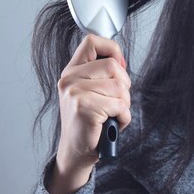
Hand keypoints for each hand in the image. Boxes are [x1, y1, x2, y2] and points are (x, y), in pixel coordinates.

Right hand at [48, 34, 130, 193]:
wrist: (76, 151)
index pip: (92, 41)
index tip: (119, 65)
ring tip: (111, 115)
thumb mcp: (89, 91)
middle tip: (115, 102)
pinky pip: (120, 105)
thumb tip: (121, 61)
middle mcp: (69, 79)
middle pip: (113, 65)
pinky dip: (123, 118)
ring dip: (124, 104)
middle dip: (124, 85)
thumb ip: (101, 74)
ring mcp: (75, 92)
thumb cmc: (88, 122)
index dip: (112, 49)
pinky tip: (111, 124)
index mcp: (71, 71)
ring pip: (119, 87)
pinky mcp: (84, 107)